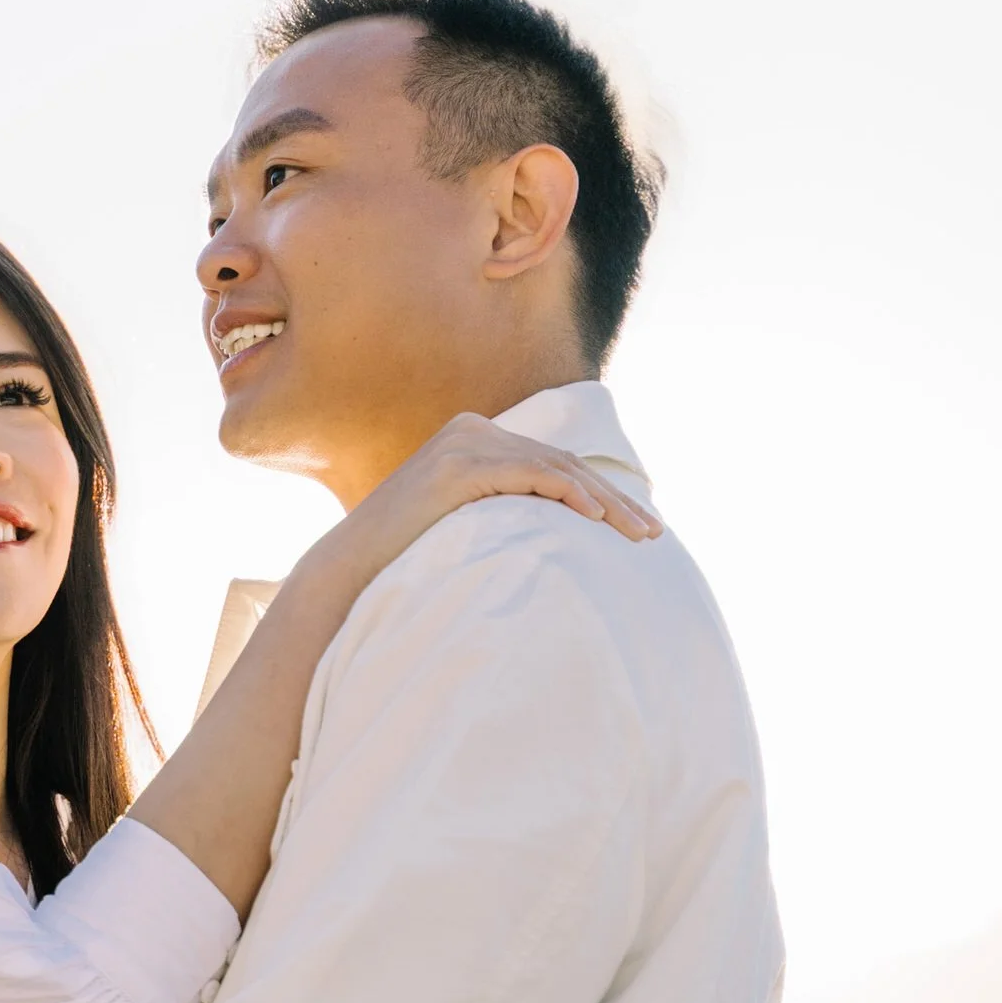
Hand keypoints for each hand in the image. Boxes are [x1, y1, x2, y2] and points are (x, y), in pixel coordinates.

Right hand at [324, 412, 661, 592]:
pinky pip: (527, 474)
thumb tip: (554, 535)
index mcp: (473, 437)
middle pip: (561, 461)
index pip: (553, 461)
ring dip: (603, 502)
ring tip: (637, 534)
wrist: (349, 571)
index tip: (637, 525)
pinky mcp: (456, 467)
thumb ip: (502, 511)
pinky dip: (567, 493)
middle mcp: (469, 431)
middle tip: (652, 535)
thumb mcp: (465, 525)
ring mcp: (462, 445)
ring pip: (553, 467)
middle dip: (613, 500)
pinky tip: (595, 518)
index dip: (602, 492)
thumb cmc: (405, 559)